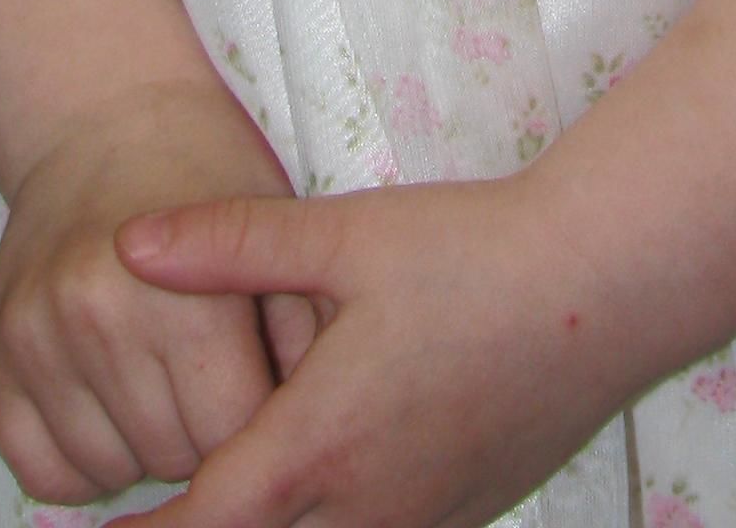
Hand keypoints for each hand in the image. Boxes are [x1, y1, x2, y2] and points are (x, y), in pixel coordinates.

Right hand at [0, 78, 319, 502]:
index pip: (233, 437)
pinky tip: (109, 406)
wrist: (103, 118)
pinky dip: (81, 461)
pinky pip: (41, 472)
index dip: (256, 420)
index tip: (256, 383)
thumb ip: (302, 334)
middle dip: (201, 432)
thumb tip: (312, 433)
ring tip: (160, 382)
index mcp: (187, 294)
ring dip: (142, 447)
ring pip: (108, 472)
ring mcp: (39, 338)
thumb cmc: (207, 173)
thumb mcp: (277, 231)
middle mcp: (102, 319)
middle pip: (173, 459)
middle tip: (208, 376)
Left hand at [117, 174, 632, 527]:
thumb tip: (128, 243)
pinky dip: (331, 521)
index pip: (201, 525)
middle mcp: (364, 508)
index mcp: (319, 446)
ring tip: (238, 485)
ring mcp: (419, 523)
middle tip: (152, 508)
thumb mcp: (345, 236)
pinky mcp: (462, 517)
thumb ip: (230, 242)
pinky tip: (324, 479)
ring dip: (272, 525)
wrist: (606, 284)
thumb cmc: (472, 253)